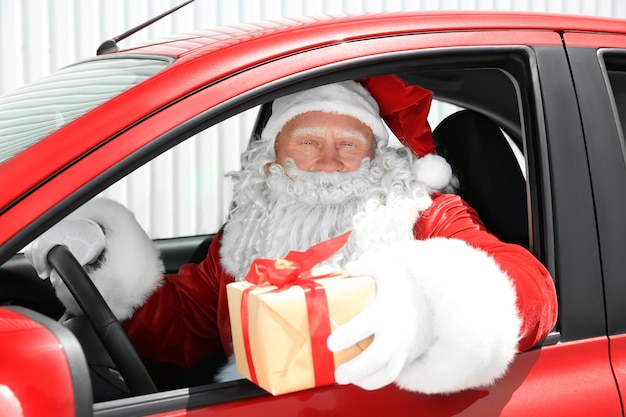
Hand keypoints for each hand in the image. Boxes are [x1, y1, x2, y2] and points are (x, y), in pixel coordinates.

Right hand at [25, 218, 105, 284]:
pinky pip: (37, 243)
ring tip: (49, 266)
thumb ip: (66, 268)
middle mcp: (48, 229)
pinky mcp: (48, 231)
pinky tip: (49, 258)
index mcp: (53, 233)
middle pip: (32, 250)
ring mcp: (47, 229)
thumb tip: (54, 281)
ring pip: (32, 246)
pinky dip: (40, 252)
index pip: (36, 251)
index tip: (45, 274)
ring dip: (38, 258)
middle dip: (38, 263)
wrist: (94, 231)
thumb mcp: (79, 256)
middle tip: (47, 272)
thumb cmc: (88, 241)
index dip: (40, 265)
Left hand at [327, 243, 432, 389]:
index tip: (331, 343)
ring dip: (364, 380)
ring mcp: (402, 349)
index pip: (365, 326)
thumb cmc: (403, 288)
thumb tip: (348, 269)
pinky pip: (391, 376)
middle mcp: (395, 333)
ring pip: (385, 373)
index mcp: (386, 311)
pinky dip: (374, 382)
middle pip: (376, 358)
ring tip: (346, 378)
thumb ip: (366, 266)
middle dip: (355, 368)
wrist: (429, 306)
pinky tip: (360, 380)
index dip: (347, 337)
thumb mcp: (388, 269)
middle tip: (338, 372)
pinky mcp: (405, 359)